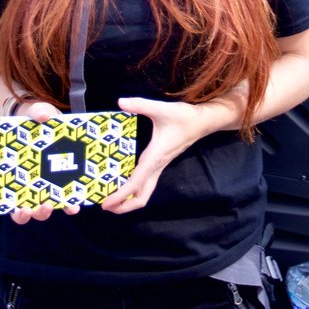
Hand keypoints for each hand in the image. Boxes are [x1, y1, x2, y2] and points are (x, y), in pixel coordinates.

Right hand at [0, 100, 80, 224]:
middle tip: (25, 209)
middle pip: (13, 206)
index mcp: (6, 167)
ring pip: (35, 210)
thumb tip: (43, 116)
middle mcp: (21, 183)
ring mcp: (40, 189)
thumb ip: (38, 111)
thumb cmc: (39, 121)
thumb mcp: (36, 112)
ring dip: (40, 213)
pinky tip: (73, 206)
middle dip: (18, 212)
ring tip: (48, 206)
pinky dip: (67, 207)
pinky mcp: (59, 188)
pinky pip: (61, 203)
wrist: (58, 124)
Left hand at [100, 96, 222, 214]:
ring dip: (129, 200)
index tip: (106, 203)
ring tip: (111, 199)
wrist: (202, 122)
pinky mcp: (160, 163)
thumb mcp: (161, 109)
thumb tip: (120, 102)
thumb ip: (140, 105)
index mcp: (155, 157)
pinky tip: (123, 182)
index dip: (121, 195)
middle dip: (124, 206)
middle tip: (105, 206)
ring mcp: (159, 167)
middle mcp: (156, 166)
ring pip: (145, 193)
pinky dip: (134, 189)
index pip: (136, 182)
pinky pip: (146, 183)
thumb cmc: (183, 117)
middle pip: (142, 197)